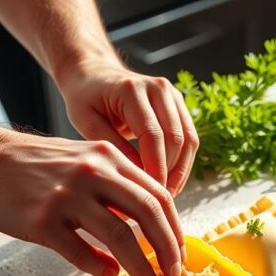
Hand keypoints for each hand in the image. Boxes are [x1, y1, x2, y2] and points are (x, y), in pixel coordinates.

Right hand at [0, 128, 184, 275]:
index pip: (158, 194)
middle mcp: (93, 173)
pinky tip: (109, 274)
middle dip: (167, 249)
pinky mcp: (42, 219)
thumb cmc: (35, 165)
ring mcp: (67, 196)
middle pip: (147, 213)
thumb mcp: (84, 160)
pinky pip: (79, 250)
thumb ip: (116, 185)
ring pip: (119, 236)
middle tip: (173, 273)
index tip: (178, 252)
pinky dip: (99, 266)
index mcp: (109, 158)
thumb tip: (148, 224)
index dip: (174, 227)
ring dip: (140, 266)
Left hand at [56, 58, 198, 195]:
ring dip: (181, 171)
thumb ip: (112, 147)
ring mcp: (172, 94)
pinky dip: (183, 162)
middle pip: (176, 138)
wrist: (95, 74)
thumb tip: (139, 177)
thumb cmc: (85, 98)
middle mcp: (158, 88)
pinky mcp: (178, 104)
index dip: (155, 167)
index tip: (149, 194)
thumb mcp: (86, 122)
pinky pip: (190, 137)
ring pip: (189, 140)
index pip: (152, 135)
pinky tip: (170, 181)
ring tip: (166, 195)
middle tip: (158, 201)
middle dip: (170, 173)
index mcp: (132, 90)